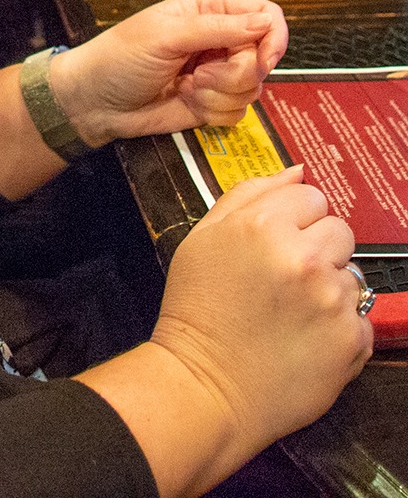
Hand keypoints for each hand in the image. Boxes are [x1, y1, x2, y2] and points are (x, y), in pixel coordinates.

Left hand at [51, 0, 287, 145]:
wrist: (96, 103)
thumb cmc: (119, 58)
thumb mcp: (165, 36)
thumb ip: (217, 28)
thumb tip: (265, 21)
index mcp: (207, 11)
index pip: (263, 13)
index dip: (273, 36)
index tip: (262, 59)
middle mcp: (218, 40)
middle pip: (262, 56)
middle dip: (233, 73)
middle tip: (198, 74)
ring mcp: (217, 73)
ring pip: (253, 88)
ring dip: (218, 94)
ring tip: (184, 86)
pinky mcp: (213, 103)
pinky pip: (239, 112)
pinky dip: (213, 112)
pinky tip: (185, 101)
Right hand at [154, 168, 369, 449]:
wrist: (206, 386)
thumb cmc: (198, 310)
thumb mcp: (205, 236)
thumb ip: (250, 193)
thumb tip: (297, 172)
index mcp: (264, 225)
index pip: (311, 196)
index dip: (292, 220)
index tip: (275, 243)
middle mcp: (304, 257)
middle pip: (339, 229)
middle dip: (317, 248)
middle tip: (284, 278)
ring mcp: (332, 300)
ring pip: (350, 273)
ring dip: (328, 288)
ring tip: (291, 312)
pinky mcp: (352, 340)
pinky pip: (360, 318)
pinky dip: (338, 327)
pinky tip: (304, 337)